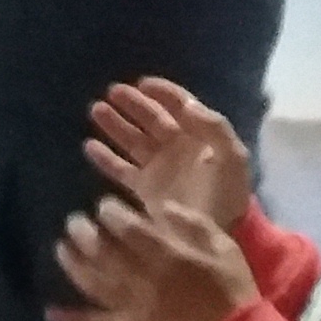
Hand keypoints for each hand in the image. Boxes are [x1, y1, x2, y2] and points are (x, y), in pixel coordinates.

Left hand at [49, 199, 261, 320]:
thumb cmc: (233, 290)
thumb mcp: (223, 247)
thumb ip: (192, 223)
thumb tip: (162, 207)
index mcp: (169, 256)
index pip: (130, 230)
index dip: (111, 215)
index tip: (102, 207)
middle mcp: (145, 280)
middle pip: (104, 252)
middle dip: (84, 234)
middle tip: (74, 221)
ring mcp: (135, 308)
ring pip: (95, 283)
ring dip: (73, 265)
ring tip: (61, 248)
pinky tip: (50, 314)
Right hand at [84, 78, 253, 229]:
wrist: (213, 237)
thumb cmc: (225, 196)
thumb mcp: (231, 158)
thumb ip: (213, 128)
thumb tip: (187, 105)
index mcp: (199, 137)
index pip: (179, 106)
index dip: (163, 92)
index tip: (142, 83)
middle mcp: (176, 148)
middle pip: (151, 118)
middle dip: (132, 103)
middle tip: (112, 91)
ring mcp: (158, 169)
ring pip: (132, 139)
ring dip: (115, 125)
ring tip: (96, 111)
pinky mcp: (144, 190)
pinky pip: (121, 169)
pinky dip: (105, 159)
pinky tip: (90, 147)